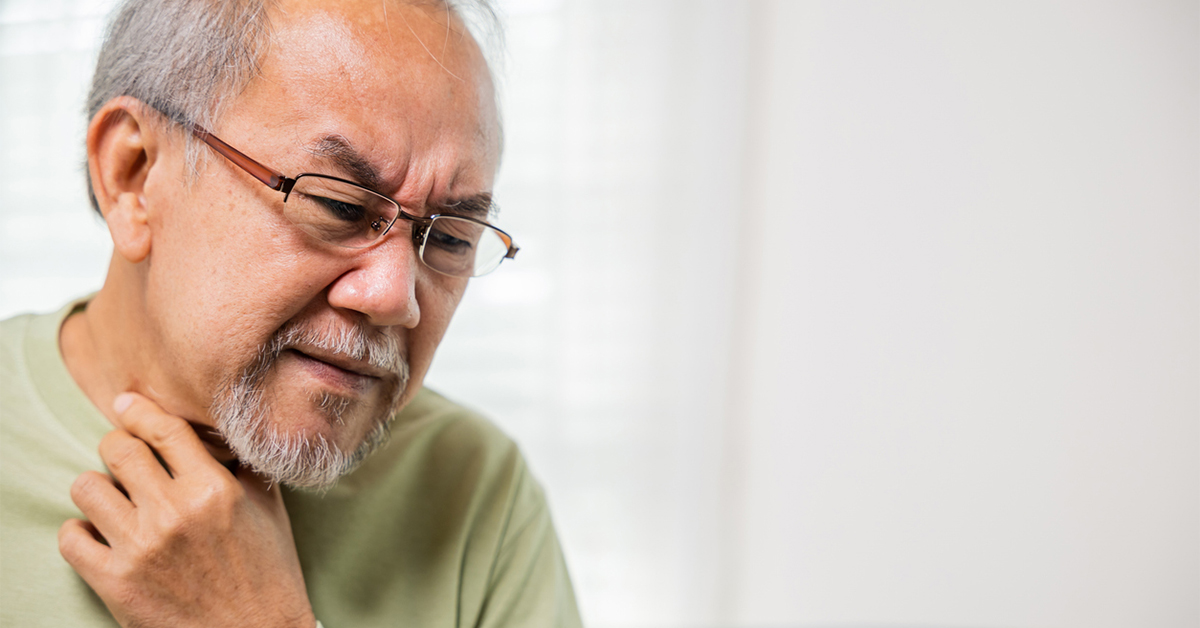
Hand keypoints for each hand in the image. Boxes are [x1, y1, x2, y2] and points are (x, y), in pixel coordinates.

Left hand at [58, 393, 315, 627]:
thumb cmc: (269, 574)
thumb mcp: (270, 510)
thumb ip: (244, 468)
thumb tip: (222, 435)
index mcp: (215, 489)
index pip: (164, 430)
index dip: (139, 410)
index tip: (126, 404)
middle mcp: (174, 513)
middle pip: (118, 450)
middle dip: (118, 447)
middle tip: (125, 460)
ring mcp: (140, 548)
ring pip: (87, 488)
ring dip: (98, 490)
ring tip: (114, 501)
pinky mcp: (115, 582)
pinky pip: (70, 537)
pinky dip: (79, 532)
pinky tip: (100, 536)